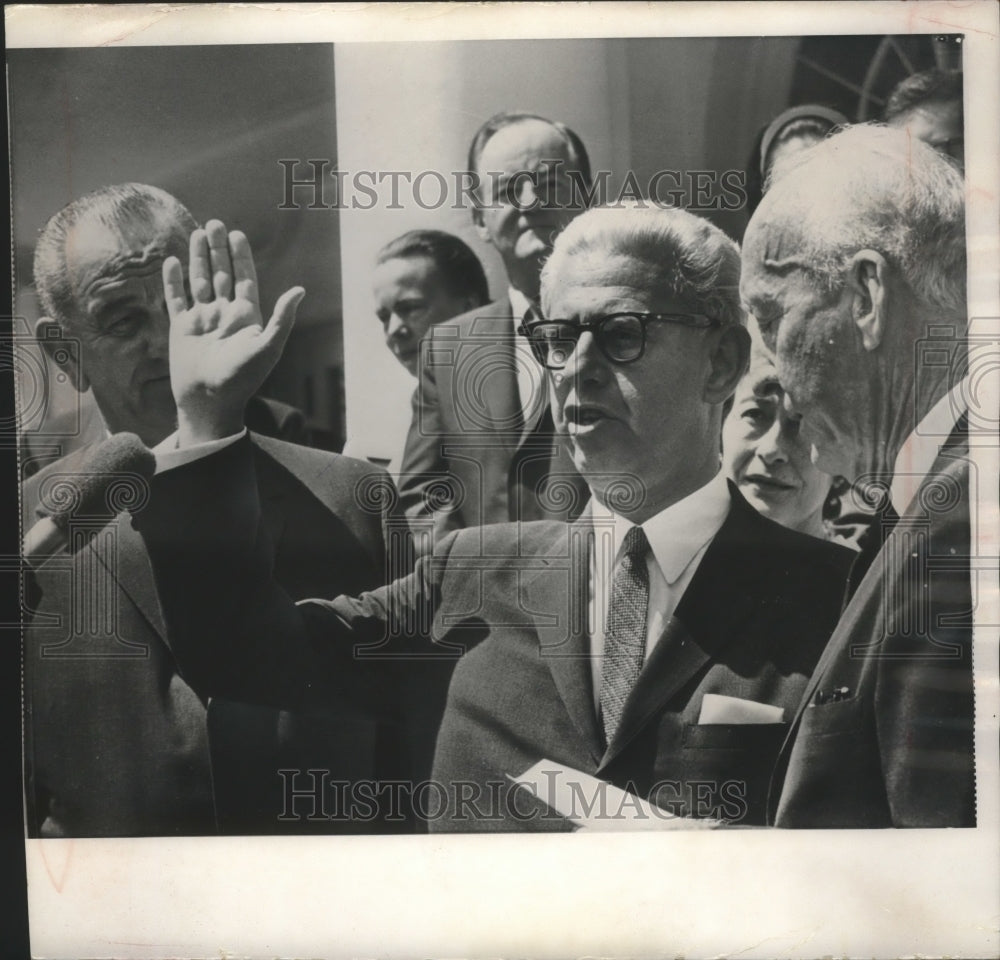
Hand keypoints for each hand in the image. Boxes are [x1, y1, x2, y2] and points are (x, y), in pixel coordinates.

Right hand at [163, 219, 303, 444]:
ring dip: (198, 258)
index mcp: (246, 316)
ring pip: (199, 281)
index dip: (241, 256)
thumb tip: (300, 290)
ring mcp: (202, 320)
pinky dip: (173, 281)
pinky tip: (172, 261)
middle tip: (215, 223)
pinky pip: (176, 299)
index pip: (244, 278)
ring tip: (197, 233)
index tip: (237, 234)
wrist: (210, 400)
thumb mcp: (267, 346)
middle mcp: (224, 314)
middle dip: (218, 250)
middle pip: (221, 274)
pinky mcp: (181, 328)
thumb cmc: (242, 377)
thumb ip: (283, 317)